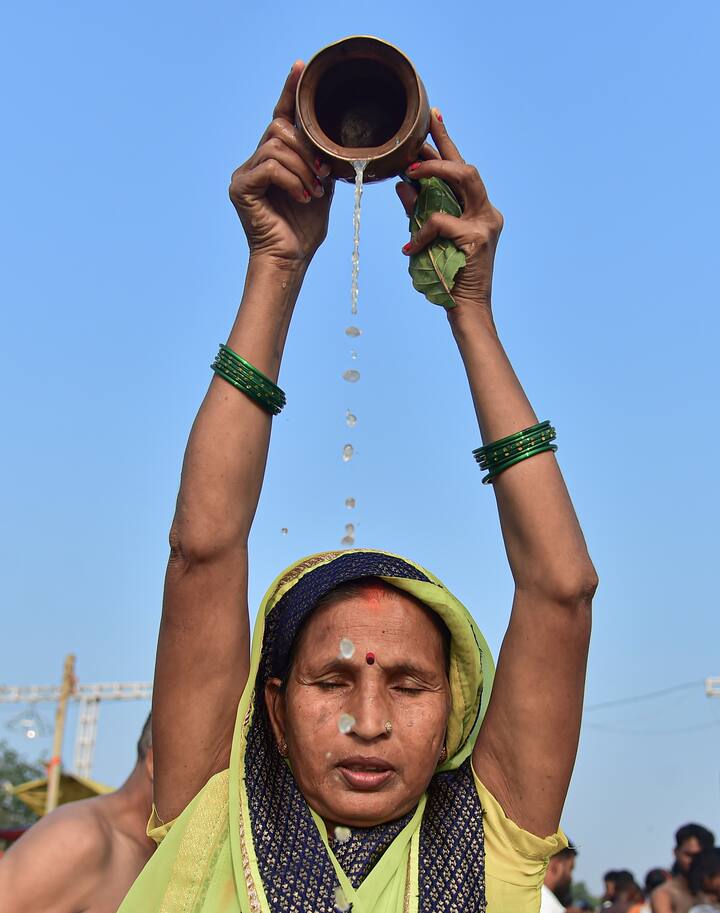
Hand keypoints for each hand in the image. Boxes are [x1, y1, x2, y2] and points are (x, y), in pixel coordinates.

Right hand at [229, 62, 333, 267]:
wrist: (291, 258)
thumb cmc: (303, 229)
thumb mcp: (320, 187)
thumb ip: (320, 161)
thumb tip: (330, 138)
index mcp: (274, 158)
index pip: (281, 117)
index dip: (290, 91)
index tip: (300, 66)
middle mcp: (255, 161)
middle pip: (279, 129)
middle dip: (307, 150)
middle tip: (322, 177)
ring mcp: (244, 173)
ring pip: (276, 147)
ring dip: (303, 168)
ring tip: (313, 192)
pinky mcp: (240, 187)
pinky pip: (270, 166)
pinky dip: (291, 180)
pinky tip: (302, 196)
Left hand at [395, 109, 502, 315]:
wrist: (465, 309)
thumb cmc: (446, 277)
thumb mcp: (428, 238)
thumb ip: (418, 211)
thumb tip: (402, 183)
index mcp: (478, 211)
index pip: (462, 170)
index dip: (448, 143)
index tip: (434, 116)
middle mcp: (487, 212)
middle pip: (467, 168)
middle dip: (442, 146)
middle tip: (413, 141)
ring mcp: (486, 223)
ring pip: (464, 179)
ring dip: (435, 171)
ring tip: (410, 171)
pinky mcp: (478, 236)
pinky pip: (441, 221)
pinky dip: (421, 230)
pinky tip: (410, 245)